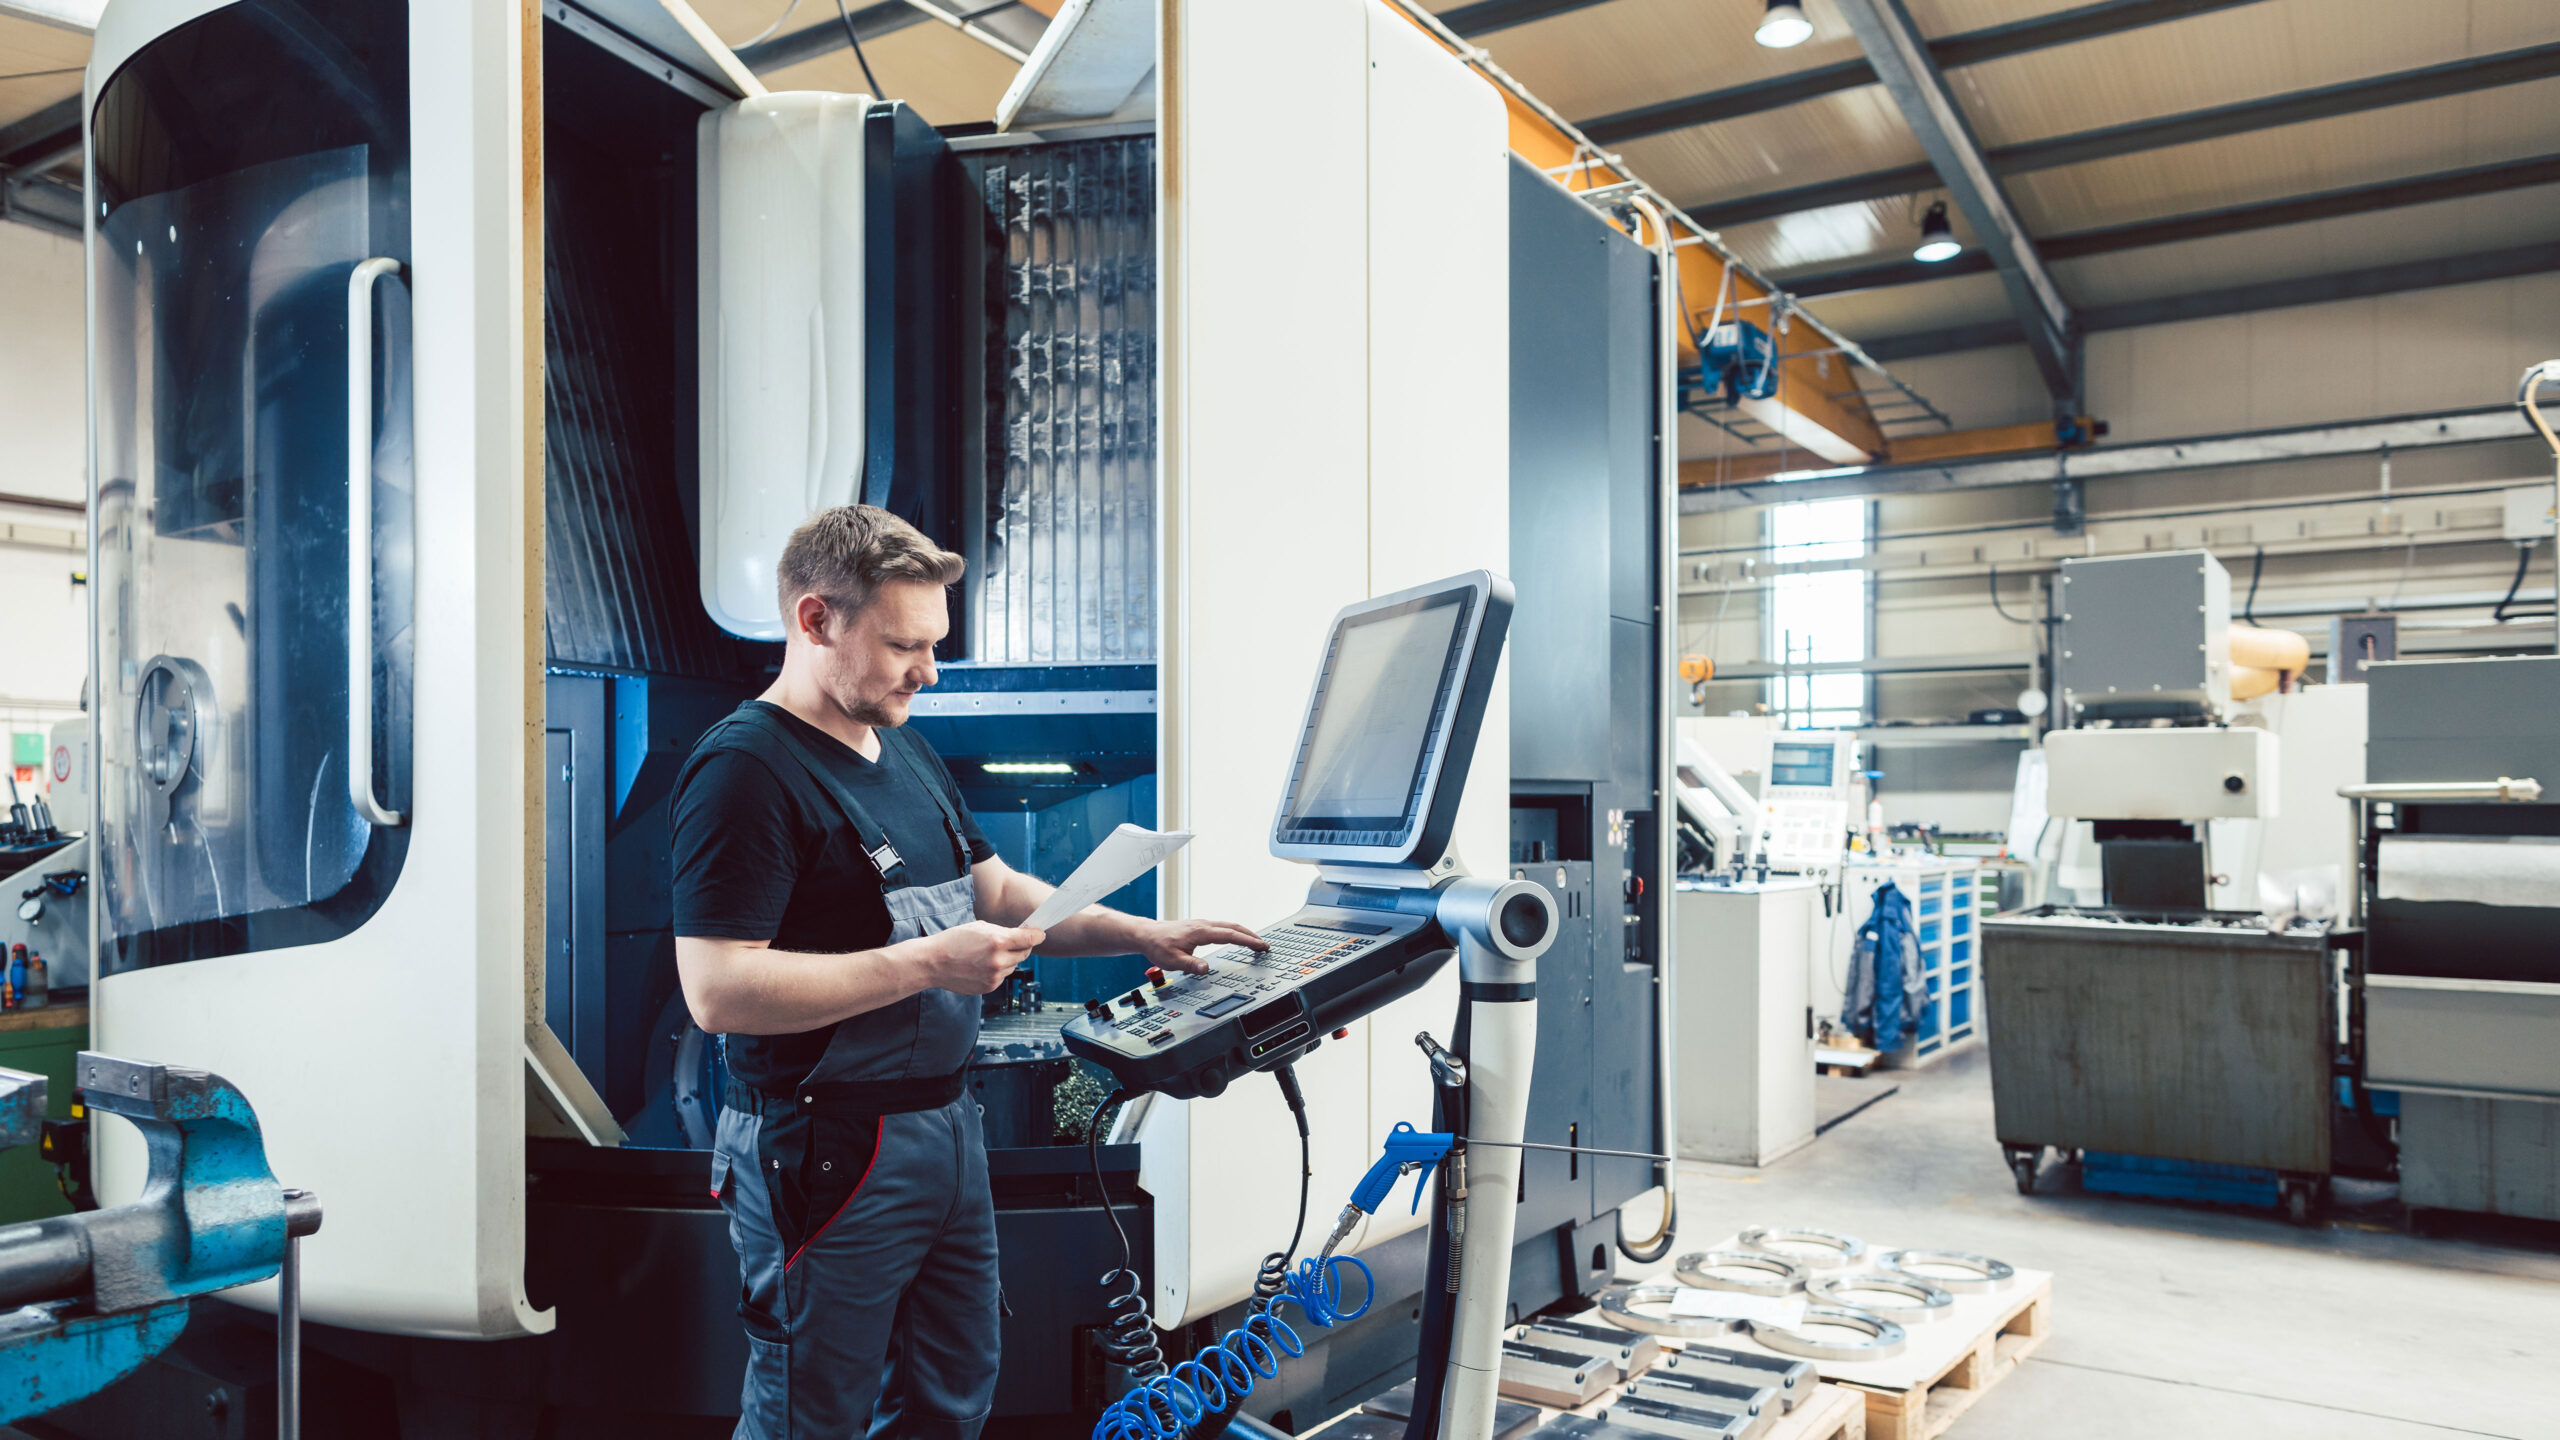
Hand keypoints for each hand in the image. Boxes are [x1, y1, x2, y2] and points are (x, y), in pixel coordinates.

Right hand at [917, 921, 1044, 993]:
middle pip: (1024, 953)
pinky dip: (998, 970)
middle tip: (1013, 942)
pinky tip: (982, 965)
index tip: (1040, 933)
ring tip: (987, 955)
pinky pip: (1002, 976)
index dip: (1037, 935)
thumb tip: (1020, 936)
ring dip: (1008, 959)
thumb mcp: (980, 927)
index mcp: (997, 941)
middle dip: (1022, 947)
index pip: (1030, 939)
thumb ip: (1002, 932)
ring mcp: (994, 976)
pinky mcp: (989, 987)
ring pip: (1013, 966)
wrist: (933, 962)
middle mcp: (999, 960)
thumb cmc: (954, 941)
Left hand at [1132, 918, 1267, 975]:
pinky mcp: (1199, 926)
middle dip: (1251, 935)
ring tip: (1255, 942)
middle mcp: (1203, 925)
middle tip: (1265, 945)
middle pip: (1233, 927)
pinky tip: (1236, 937)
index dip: (1247, 941)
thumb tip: (1206, 969)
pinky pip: (1222, 926)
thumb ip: (1191, 965)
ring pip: (1228, 925)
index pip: (1230, 935)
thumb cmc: (1158, 946)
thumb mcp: (1172, 961)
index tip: (1261, 946)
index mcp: (1201, 932)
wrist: (1146, 935)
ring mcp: (1202, 924)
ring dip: (1244, 932)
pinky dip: (1234, 931)